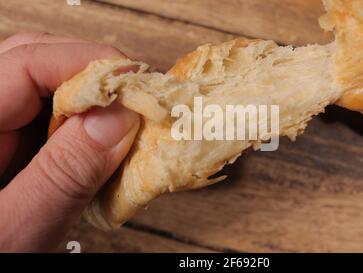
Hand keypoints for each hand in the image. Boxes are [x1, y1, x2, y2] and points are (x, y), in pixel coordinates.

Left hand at [0, 32, 139, 251]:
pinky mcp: (11, 146)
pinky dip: (86, 129)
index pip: (23, 63)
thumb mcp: (15, 231)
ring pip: (48, 89)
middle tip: (136, 102)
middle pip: (34, 62)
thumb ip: (64, 174)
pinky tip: (104, 148)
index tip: (137, 84)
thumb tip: (120, 117)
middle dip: (92, 77)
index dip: (85, 64)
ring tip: (125, 127)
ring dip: (93, 104)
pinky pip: (52, 118)